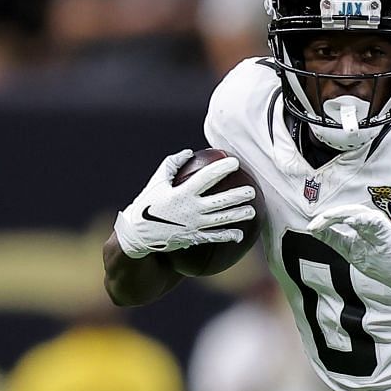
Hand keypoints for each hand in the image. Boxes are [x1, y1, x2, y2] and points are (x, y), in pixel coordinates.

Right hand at [114, 149, 254, 258]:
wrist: (138, 234)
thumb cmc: (148, 204)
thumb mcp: (156, 181)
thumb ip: (172, 164)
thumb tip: (189, 152)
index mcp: (181, 193)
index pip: (206, 178)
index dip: (222, 169)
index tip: (235, 162)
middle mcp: (190, 210)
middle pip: (220, 201)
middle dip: (238, 195)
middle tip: (252, 190)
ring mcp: (194, 225)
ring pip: (222, 220)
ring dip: (238, 215)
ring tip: (252, 210)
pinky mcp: (194, 238)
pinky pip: (214, 237)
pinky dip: (228, 236)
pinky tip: (240, 235)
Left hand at [308, 203, 390, 298]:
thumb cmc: (378, 262)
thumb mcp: (348, 250)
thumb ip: (333, 239)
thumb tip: (314, 230)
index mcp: (360, 224)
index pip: (339, 216)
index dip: (324, 220)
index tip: (311, 227)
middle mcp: (369, 220)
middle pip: (346, 211)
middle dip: (329, 216)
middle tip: (316, 223)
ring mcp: (378, 223)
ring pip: (357, 212)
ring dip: (341, 214)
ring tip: (327, 218)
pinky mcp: (385, 229)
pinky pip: (372, 220)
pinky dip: (360, 219)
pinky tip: (348, 221)